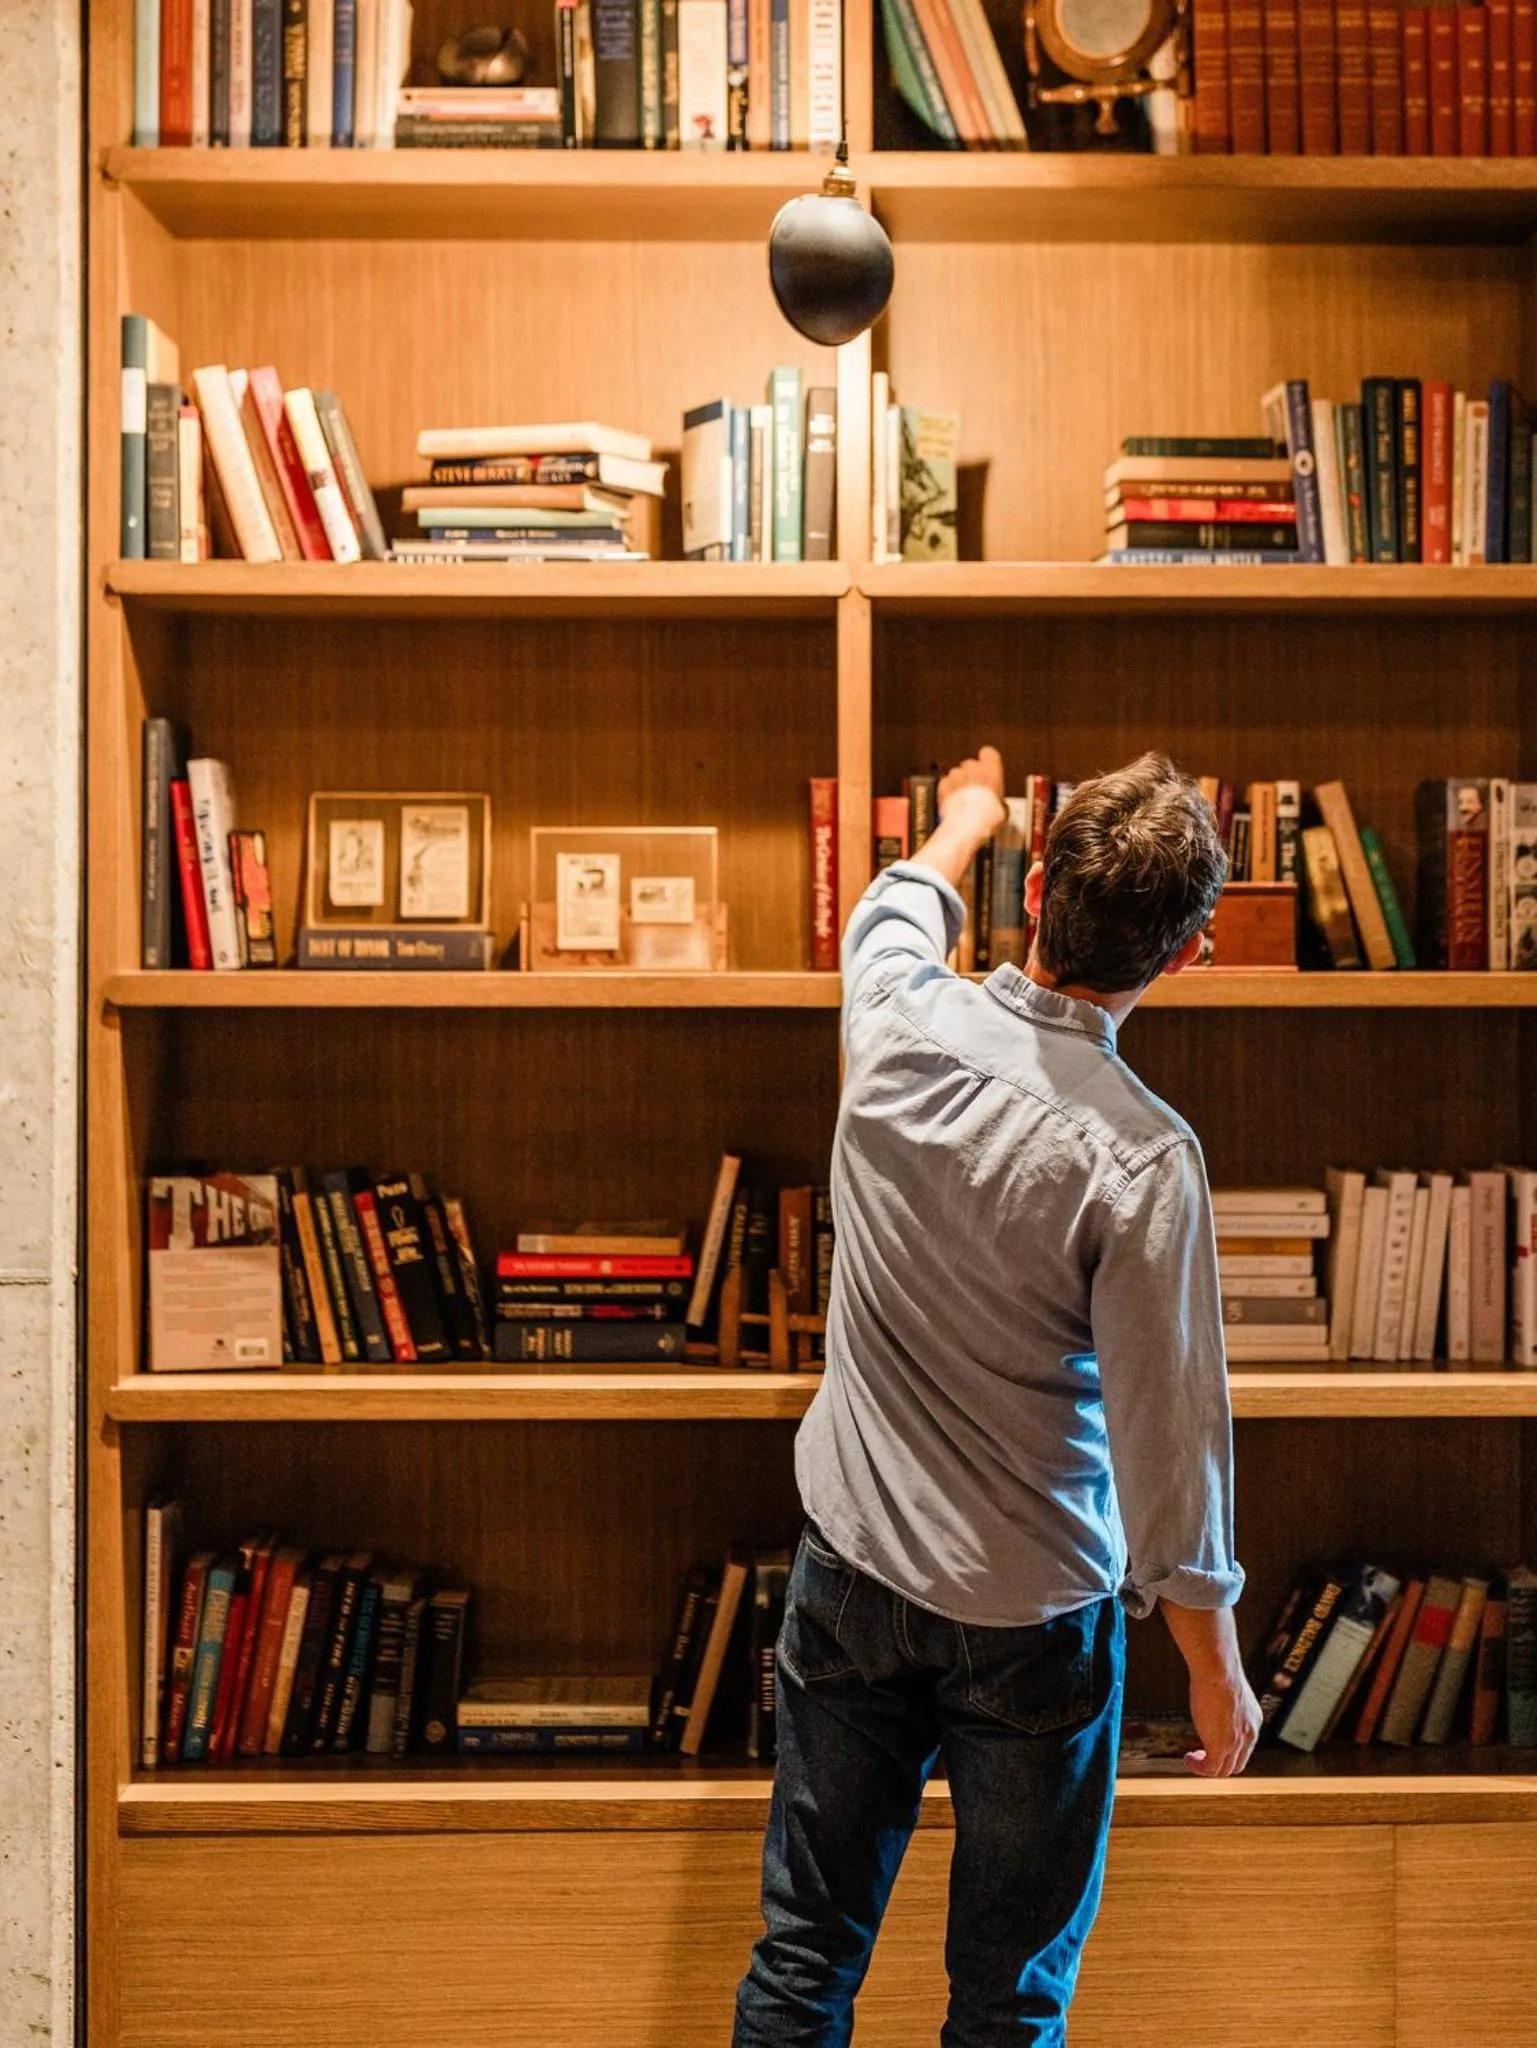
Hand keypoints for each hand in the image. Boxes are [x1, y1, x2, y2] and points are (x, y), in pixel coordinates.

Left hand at [937, 746, 1006, 846]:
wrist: (967, 824)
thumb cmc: (987, 816)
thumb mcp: (1003, 810)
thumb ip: (1000, 801)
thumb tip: (1001, 808)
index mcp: (991, 769)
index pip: (989, 753)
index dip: (987, 761)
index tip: (988, 769)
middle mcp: (973, 768)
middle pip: (971, 765)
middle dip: (971, 776)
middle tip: (975, 792)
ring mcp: (956, 775)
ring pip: (956, 774)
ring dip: (959, 784)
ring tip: (963, 801)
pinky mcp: (943, 784)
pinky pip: (945, 783)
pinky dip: (947, 791)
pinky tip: (952, 803)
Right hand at [1184, 1664, 1261, 1778]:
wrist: (1219, 1671)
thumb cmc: (1219, 1671)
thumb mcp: (1227, 1688)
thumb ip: (1223, 1697)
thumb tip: (1210, 1689)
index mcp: (1253, 1719)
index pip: (1244, 1746)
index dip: (1227, 1749)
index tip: (1209, 1741)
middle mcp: (1249, 1734)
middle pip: (1237, 1763)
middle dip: (1218, 1762)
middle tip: (1199, 1754)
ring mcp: (1237, 1743)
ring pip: (1224, 1770)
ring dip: (1206, 1768)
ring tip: (1191, 1759)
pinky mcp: (1221, 1747)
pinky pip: (1210, 1769)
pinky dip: (1198, 1768)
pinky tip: (1188, 1759)